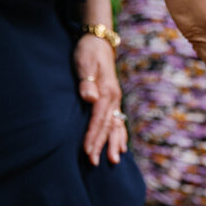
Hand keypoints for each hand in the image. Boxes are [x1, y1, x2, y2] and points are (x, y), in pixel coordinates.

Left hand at [74, 35, 126, 164]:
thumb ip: (87, 81)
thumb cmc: (87, 52)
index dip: (93, 136)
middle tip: (94, 163)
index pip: (99, 119)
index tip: (86, 151)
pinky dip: (120, 135)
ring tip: (113, 161)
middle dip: (101, 145)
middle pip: (108, 126)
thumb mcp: (84, 63)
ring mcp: (116, 100)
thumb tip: (91, 99)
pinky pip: (118, 122)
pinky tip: (121, 147)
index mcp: (107, 92)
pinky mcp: (114, 100)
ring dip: (114, 143)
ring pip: (116, 126)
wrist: (98, 42)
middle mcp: (114, 98)